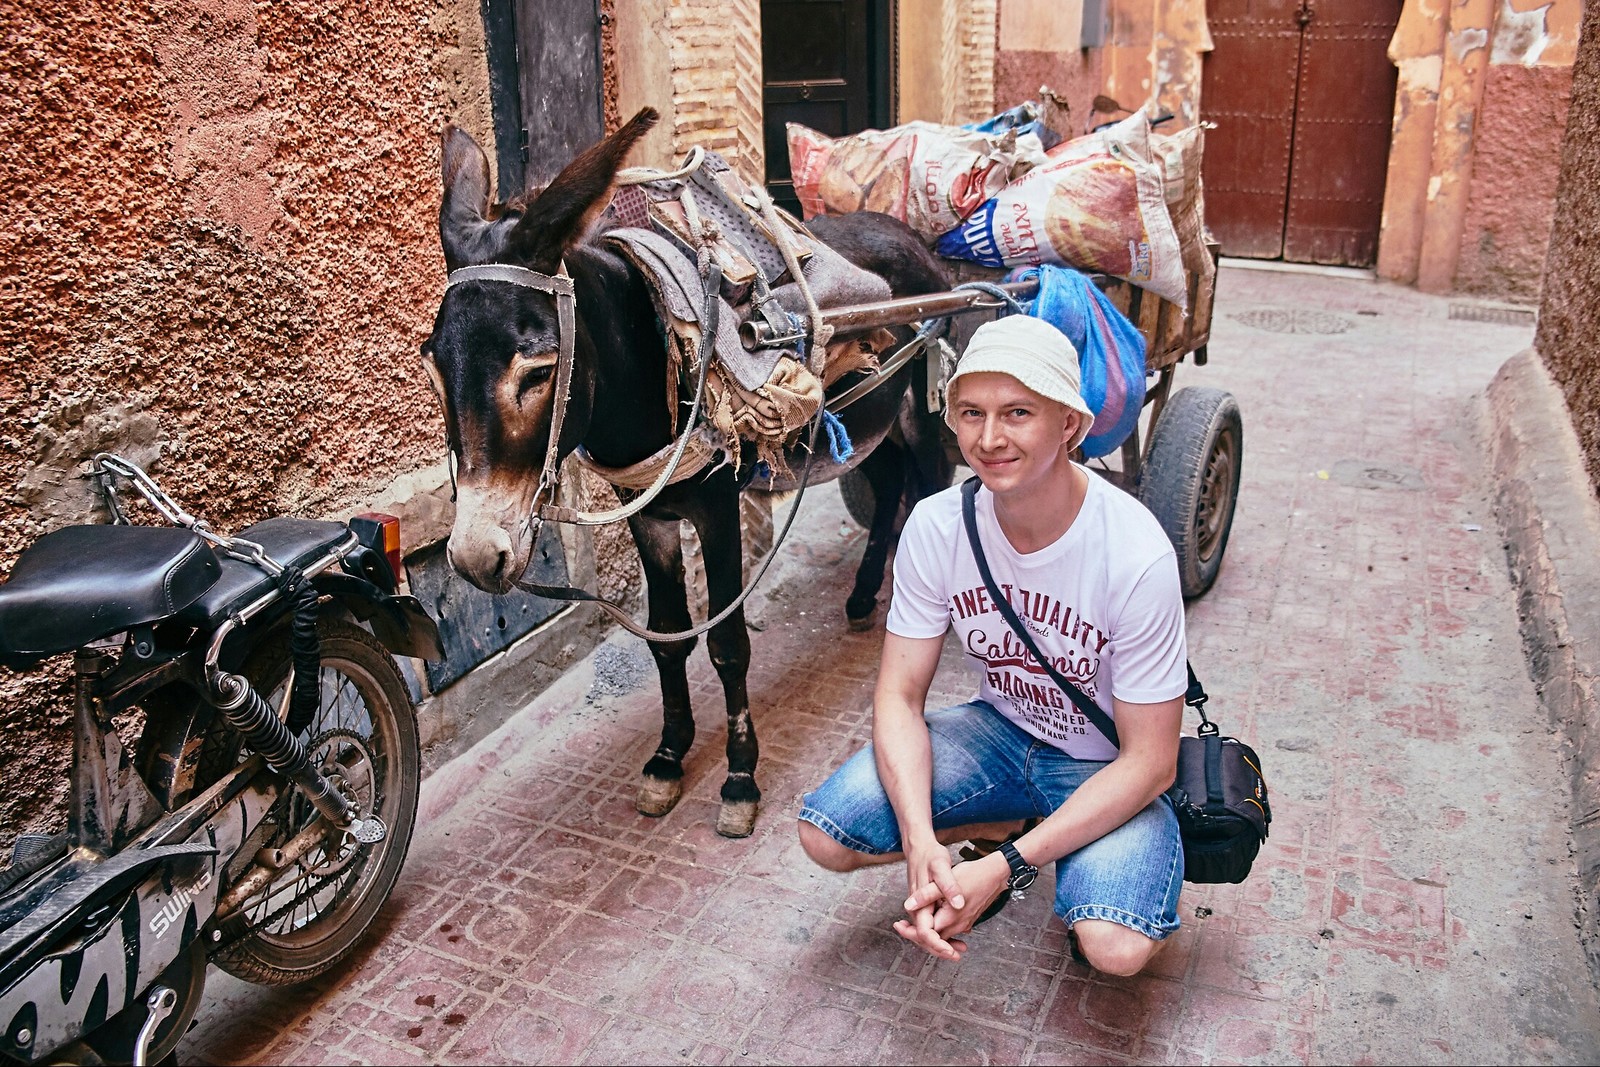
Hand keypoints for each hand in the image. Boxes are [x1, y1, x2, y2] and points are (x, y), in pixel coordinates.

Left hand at [894, 852, 1008, 960]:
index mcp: (950, 917)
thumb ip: (926, 894)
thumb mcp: (945, 881)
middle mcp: (958, 925)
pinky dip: (938, 930)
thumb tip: (908, 905)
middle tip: (900, 926)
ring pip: (941, 935)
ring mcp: (964, 924)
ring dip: (926, 933)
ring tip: (910, 925)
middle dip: (915, 935)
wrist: (996, 874)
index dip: (910, 932)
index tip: (898, 926)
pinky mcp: (967, 919)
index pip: (927, 935)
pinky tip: (930, 922)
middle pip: (933, 939)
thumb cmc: (973, 875)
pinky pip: (949, 930)